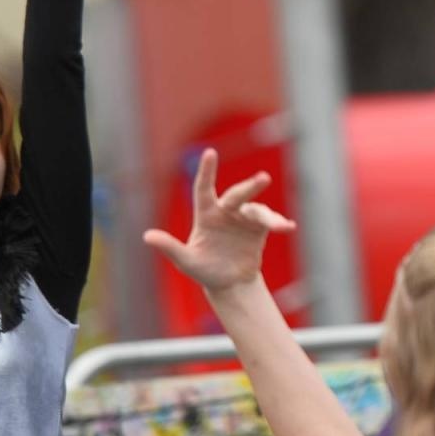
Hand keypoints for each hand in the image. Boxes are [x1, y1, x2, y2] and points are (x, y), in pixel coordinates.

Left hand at [143, 149, 295, 293]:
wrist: (230, 283)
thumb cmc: (204, 270)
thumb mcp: (186, 261)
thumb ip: (169, 247)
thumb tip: (146, 236)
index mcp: (206, 214)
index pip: (204, 188)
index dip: (207, 170)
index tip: (210, 152)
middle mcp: (226, 211)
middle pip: (238, 195)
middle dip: (250, 187)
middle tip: (263, 179)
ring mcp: (244, 218)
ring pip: (257, 209)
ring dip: (268, 216)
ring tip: (278, 226)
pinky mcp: (259, 227)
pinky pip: (270, 221)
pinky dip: (279, 223)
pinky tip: (288, 227)